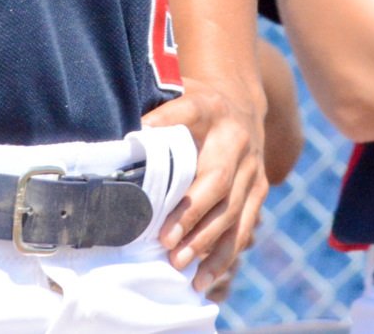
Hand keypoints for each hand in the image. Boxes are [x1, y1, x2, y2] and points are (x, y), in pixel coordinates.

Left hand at [143, 75, 266, 293]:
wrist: (242, 106)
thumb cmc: (194, 108)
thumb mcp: (175, 95)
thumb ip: (151, 114)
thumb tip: (114, 142)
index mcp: (209, 108)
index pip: (187, 114)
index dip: (165, 125)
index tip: (139, 139)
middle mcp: (236, 137)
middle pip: (216, 178)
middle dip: (190, 212)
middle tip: (165, 240)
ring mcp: (252, 167)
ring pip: (232, 210)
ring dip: (205, 242)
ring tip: (179, 266)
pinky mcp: (260, 190)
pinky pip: (244, 228)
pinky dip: (223, 256)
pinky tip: (203, 279)